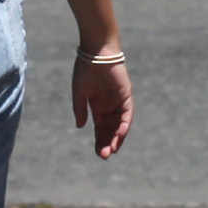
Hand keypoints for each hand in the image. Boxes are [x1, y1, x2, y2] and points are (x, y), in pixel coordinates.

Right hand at [72, 44, 133, 159]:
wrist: (96, 51)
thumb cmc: (85, 69)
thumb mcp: (79, 93)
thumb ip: (80, 110)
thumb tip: (80, 126)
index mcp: (98, 106)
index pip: (101, 128)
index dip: (100, 141)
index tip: (99, 154)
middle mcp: (110, 106)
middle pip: (111, 129)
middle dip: (108, 142)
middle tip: (105, 156)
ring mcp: (119, 101)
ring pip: (120, 124)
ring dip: (117, 137)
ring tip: (112, 150)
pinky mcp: (127, 95)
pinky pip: (127, 114)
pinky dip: (124, 125)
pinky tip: (120, 135)